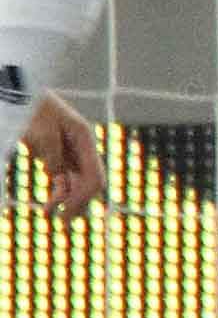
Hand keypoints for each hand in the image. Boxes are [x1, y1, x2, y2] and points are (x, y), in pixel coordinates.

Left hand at [17, 94, 104, 219]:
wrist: (22, 95)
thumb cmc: (32, 110)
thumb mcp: (41, 132)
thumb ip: (51, 155)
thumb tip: (56, 178)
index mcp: (85, 138)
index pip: (94, 175)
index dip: (83, 197)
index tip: (65, 213)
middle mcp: (82, 147)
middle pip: (91, 182)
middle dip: (79, 203)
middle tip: (63, 222)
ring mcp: (71, 152)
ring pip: (78, 183)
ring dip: (68, 201)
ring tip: (50, 215)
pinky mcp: (58, 156)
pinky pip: (64, 179)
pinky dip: (59, 193)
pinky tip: (49, 205)